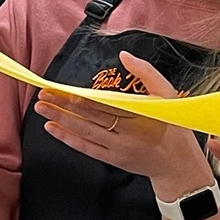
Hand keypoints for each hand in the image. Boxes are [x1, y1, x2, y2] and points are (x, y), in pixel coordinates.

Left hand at [34, 52, 208, 190]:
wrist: (178, 165)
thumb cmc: (173, 126)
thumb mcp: (167, 94)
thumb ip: (147, 73)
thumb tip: (124, 55)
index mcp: (141, 116)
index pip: (106, 105)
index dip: (83, 99)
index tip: (64, 91)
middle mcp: (127, 134)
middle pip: (90, 118)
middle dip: (64, 106)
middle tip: (43, 95)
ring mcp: (118, 149)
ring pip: (85, 133)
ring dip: (61, 120)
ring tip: (41, 109)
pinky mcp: (113, 159)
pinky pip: (87, 148)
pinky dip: (69, 139)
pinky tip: (53, 129)